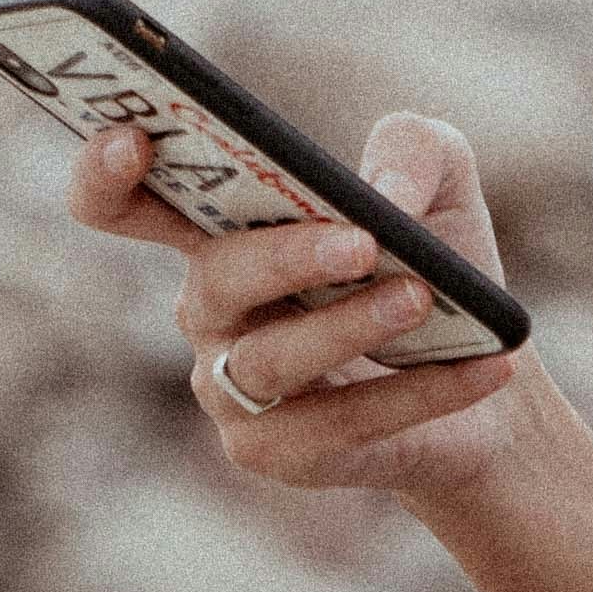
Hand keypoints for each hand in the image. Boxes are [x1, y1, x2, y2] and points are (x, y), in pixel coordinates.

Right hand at [71, 104, 535, 497]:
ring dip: (348, 328)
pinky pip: (338, 424)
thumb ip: (414, 149)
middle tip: (360, 242)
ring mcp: (231, 386)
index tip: (134, 139)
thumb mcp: (442, 183)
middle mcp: (210, 307)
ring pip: (270, 359)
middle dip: (284, 257)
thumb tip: (384, 197)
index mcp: (221, 230)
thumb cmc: (438, 265)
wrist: (488, 383)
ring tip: (422, 300)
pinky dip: (416, 395)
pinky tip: (484, 368)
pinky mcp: (273, 452)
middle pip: (215, 277)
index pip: (121, 203)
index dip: (104, 174)